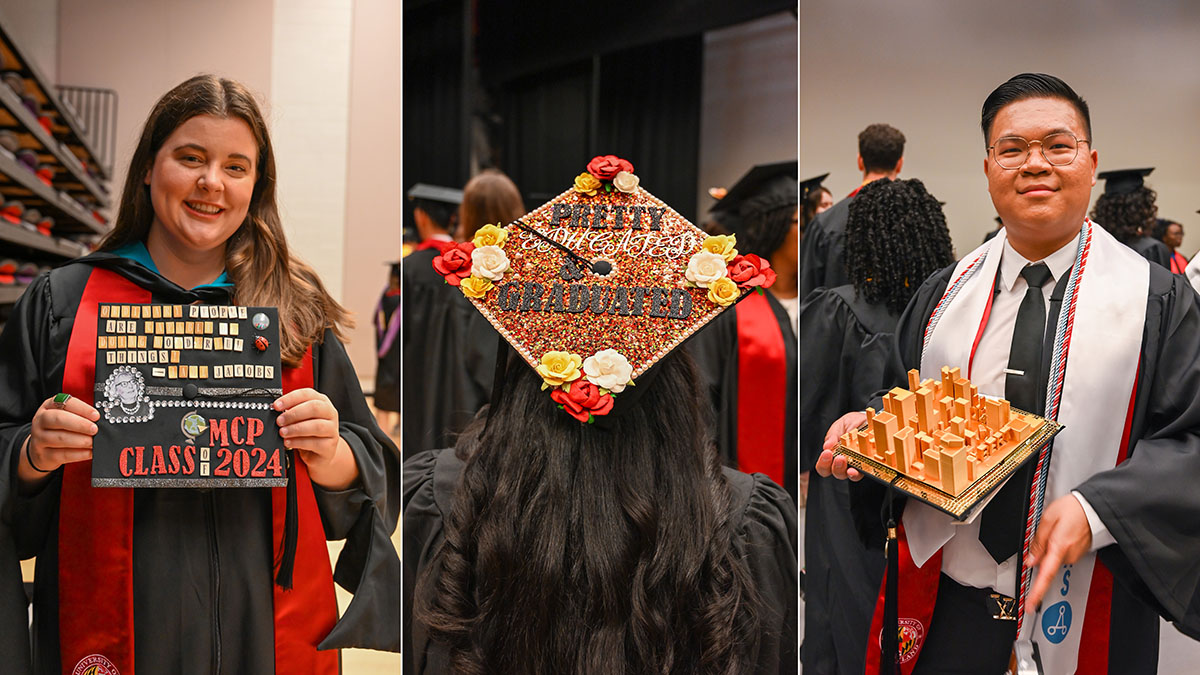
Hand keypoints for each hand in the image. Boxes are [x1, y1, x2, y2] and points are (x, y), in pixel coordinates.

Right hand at [27, 395, 98, 472]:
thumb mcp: (66, 416)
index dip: (82, 409)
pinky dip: (79, 454)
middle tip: (95, 429)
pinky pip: (62, 455)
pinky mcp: (44, 455)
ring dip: (81, 440)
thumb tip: (99, 420)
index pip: (65, 403)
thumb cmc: (59, 429)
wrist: (41, 450)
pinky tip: (89, 452)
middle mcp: (41, 421)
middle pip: (59, 419)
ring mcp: (39, 439)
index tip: (96, 415)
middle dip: (80, 424)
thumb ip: (79, 414)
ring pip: (60, 438)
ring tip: (93, 442)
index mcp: (48, 406)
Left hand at [274, 388, 340, 467]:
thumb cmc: (309, 432)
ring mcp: (332, 429)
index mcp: (322, 402)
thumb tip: (276, 411)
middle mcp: (329, 413)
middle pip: (314, 408)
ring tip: (283, 432)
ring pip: (316, 426)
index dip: (290, 399)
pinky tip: (288, 442)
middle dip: (293, 414)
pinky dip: (298, 442)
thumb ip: (292, 412)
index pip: (307, 394)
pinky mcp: (330, 445)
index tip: (277, 406)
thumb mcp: (301, 418)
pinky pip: (314, 442)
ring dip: (296, 429)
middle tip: (280, 421)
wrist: (321, 452)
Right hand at [814, 411, 867, 479]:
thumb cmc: (851, 424)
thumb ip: (832, 435)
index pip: (824, 466)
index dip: (823, 463)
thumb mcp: (840, 426)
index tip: (827, 453)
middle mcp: (844, 463)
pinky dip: (861, 470)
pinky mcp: (868, 464)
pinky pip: (864, 471)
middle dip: (836, 467)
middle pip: (836, 473)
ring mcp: (856, 465)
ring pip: (849, 475)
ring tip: (848, 463)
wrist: (867, 420)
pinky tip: (860, 466)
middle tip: (839, 457)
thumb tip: (827, 446)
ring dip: (847, 471)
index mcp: (833, 455)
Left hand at [1025, 494, 1092, 613]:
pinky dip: (1058, 545)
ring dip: (1050, 546)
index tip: (1030, 605)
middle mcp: (1069, 555)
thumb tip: (1031, 560)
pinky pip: (1063, 552)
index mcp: (1059, 548)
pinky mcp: (1079, 552)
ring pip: (1054, 557)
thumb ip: (1038, 541)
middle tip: (1046, 531)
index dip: (1037, 592)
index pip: (1045, 576)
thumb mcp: (1048, 519)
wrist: (1096, 506)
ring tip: (1056, 527)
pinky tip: (1062, 531)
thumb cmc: (1074, 509)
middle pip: (1047, 563)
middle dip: (1041, 553)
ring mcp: (1076, 555)